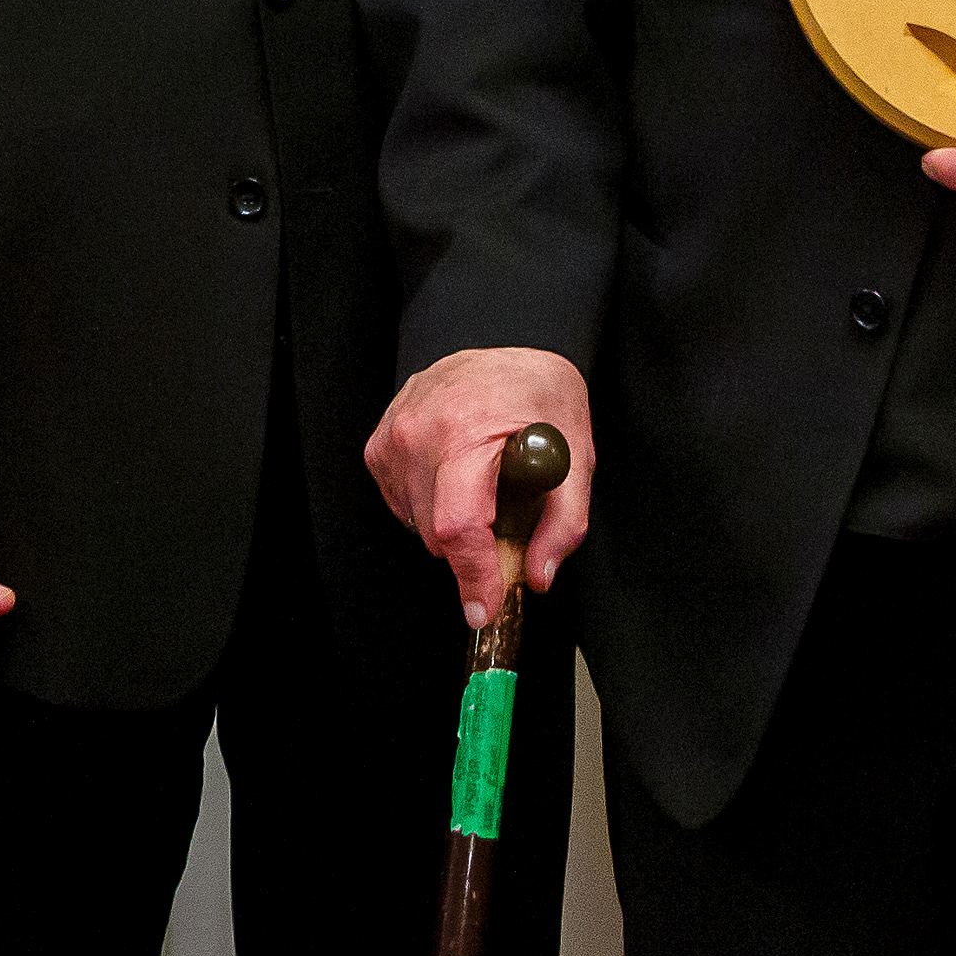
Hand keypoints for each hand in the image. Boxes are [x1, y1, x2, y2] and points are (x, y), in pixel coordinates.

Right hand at [366, 346, 594, 629]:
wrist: (505, 344)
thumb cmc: (540, 393)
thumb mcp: (577, 452)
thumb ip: (564, 521)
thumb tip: (539, 575)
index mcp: (466, 431)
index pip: (459, 525)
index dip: (473, 577)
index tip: (482, 611)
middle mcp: (419, 431)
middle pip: (438, 535)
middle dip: (475, 550)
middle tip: (509, 521)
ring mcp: (393, 436)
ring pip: (418, 525)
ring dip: (452, 527)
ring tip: (483, 485)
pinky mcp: (379, 445)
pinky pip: (401, 504)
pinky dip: (430, 507)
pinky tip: (455, 477)